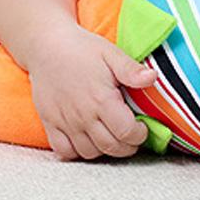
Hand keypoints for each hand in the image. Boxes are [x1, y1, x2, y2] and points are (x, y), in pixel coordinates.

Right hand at [27, 24, 157, 160]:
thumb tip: (152, 78)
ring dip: (105, 150)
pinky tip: (88, 140)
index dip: (140, 135)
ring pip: (89, 153)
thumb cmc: (82, 48)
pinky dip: (78, 152)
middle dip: (127, 146)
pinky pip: (64, 151)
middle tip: (133, 137)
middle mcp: (83, 116)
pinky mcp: (50, 124)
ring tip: (112, 137)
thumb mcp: (111, 54)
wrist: (47, 46)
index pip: (126, 132)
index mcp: (102, 100)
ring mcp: (65, 122)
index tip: (143, 128)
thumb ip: (132, 70)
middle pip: (110, 147)